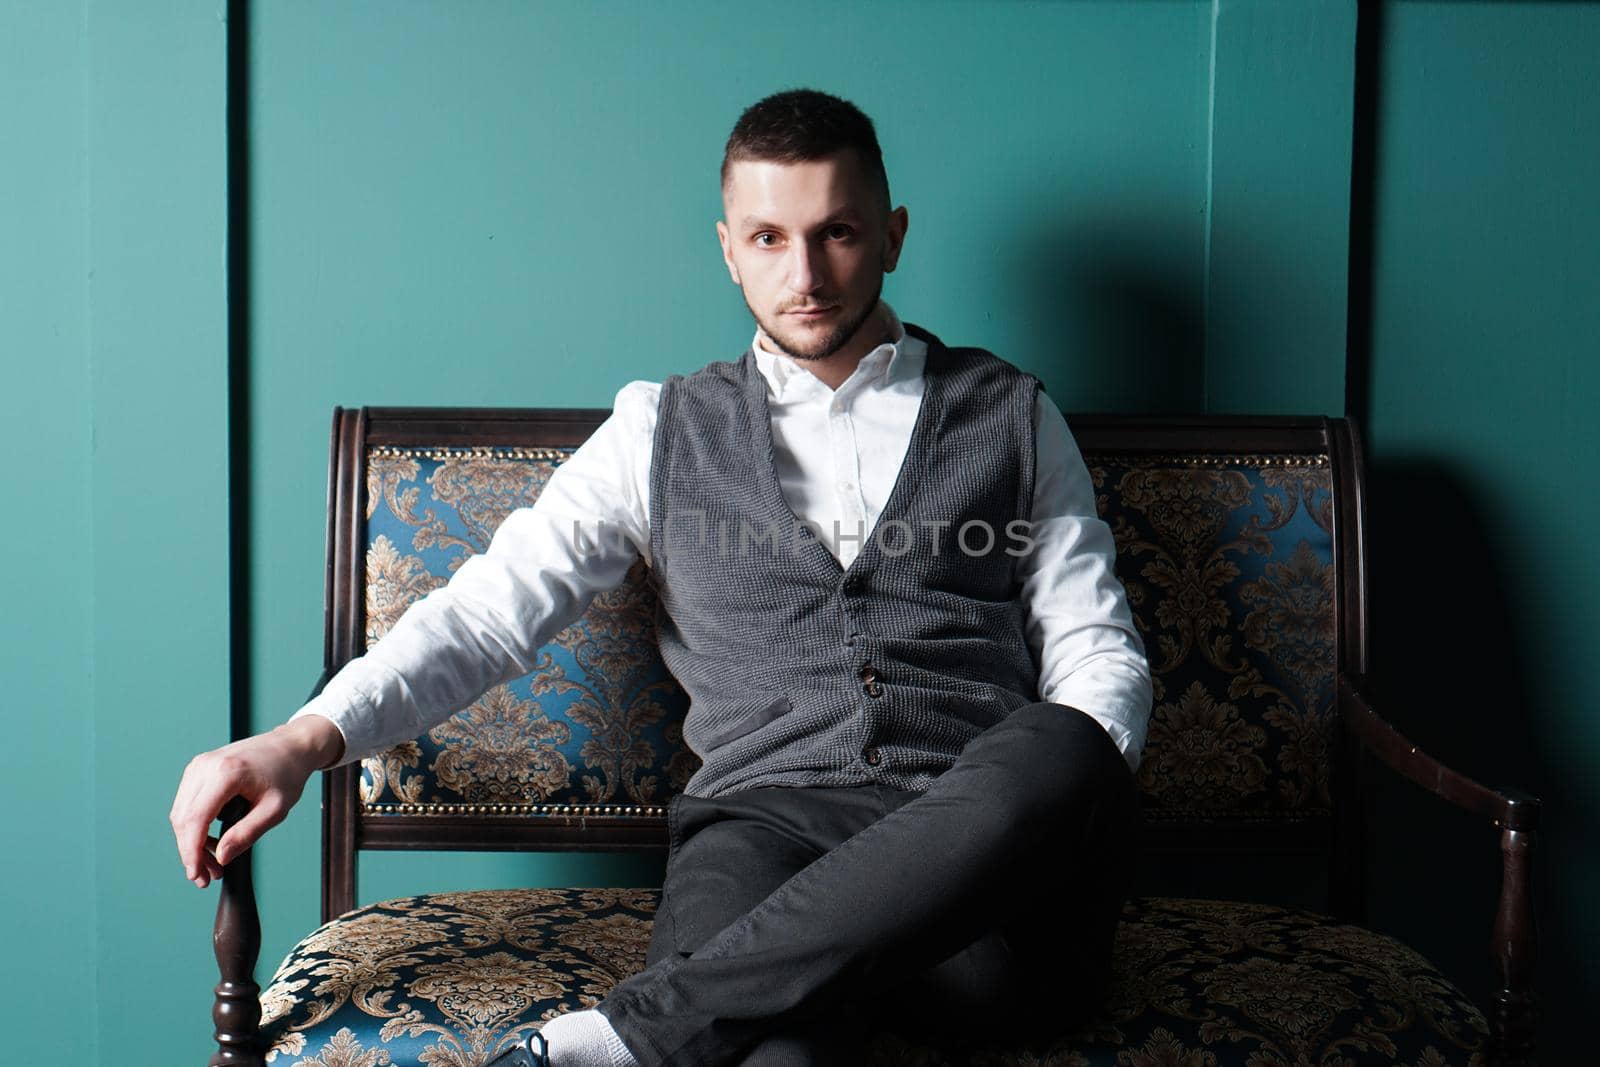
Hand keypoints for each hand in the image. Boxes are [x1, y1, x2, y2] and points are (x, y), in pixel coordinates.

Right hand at [169, 715, 343, 887]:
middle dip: (191, 852)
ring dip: (191, 842)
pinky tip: (211, 843)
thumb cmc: (287, 774)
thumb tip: (221, 857)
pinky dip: (194, 826)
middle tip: (207, 876)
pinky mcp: (199, 769)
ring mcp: (199, 766)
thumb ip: (247, 834)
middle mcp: (205, 766)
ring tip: (213, 863)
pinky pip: (187, 803)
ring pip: (180, 813)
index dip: (191, 852)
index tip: (196, 875)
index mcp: (226, 772)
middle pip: (182, 819)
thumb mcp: (275, 809)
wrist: (290, 746)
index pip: (195, 819)